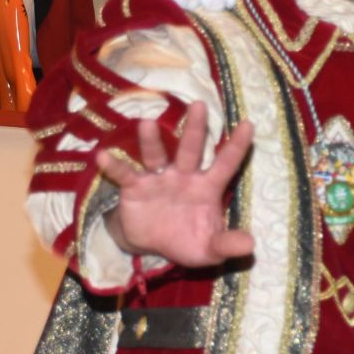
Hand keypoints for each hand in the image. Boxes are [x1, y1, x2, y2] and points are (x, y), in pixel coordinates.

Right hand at [98, 103, 255, 266]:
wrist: (152, 245)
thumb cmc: (187, 238)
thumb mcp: (210, 248)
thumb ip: (228, 244)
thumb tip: (250, 244)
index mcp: (207, 187)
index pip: (226, 164)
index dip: (237, 146)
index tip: (249, 124)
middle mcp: (184, 176)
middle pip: (191, 150)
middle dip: (195, 129)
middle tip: (199, 105)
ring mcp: (158, 179)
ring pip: (157, 156)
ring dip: (151, 141)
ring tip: (147, 124)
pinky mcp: (135, 188)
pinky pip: (125, 175)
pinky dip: (114, 166)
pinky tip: (103, 156)